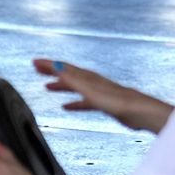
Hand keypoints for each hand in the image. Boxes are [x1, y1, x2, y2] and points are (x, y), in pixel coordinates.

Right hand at [33, 59, 173, 132]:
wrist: (140, 112)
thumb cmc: (118, 102)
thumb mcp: (90, 90)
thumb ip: (74, 79)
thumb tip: (57, 65)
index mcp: (89, 78)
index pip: (64, 68)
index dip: (49, 65)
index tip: (34, 62)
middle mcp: (93, 82)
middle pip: (69, 74)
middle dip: (53, 72)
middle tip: (36, 71)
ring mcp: (99, 93)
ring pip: (76, 87)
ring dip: (62, 86)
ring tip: (48, 88)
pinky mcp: (105, 105)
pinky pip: (84, 102)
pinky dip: (74, 103)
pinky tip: (67, 107)